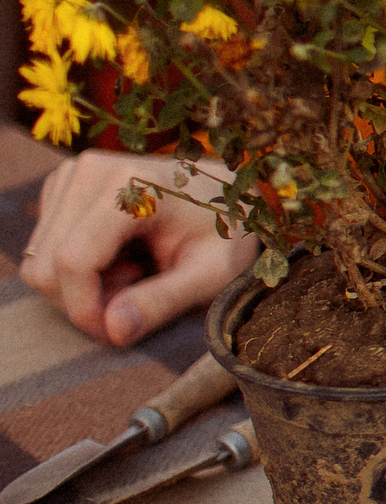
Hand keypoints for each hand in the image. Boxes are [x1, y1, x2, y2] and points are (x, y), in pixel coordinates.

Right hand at [21, 152, 255, 344]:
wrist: (228, 191)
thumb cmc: (227, 231)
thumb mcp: (213, 272)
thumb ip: (165, 301)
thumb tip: (113, 330)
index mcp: (129, 184)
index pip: (72, 262)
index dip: (86, 310)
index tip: (119, 331)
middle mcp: (89, 171)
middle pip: (46, 268)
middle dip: (86, 299)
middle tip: (142, 290)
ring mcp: (70, 176)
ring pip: (40, 264)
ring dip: (82, 286)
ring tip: (137, 270)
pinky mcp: (62, 188)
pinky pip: (45, 252)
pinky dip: (78, 269)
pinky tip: (122, 256)